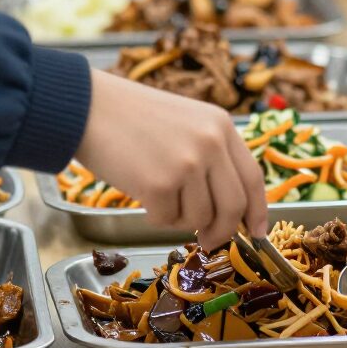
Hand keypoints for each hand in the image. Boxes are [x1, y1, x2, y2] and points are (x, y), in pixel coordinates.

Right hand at [74, 70, 267, 248]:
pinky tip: (140, 191)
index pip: (253, 178)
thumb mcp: (186, 122)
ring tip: (157, 192)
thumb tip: (229, 209)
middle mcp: (211, 143)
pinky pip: (167, 221)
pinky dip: (154, 216)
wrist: (88, 107)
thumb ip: (211, 156)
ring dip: (179, 217)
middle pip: (233, 207)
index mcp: (221, 125)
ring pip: (200, 218)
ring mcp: (187, 164)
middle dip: (222, 231)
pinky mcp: (160, 184)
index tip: (258, 233)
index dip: (258, 211)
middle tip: (209, 240)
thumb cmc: (131, 117)